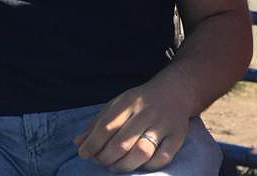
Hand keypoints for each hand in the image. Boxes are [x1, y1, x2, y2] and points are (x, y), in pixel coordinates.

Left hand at [74, 81, 191, 171]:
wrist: (176, 90)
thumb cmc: (140, 101)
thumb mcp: (117, 104)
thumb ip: (98, 123)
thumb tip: (78, 144)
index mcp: (130, 101)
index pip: (106, 126)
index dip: (92, 144)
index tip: (84, 154)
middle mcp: (147, 112)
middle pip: (122, 143)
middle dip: (105, 158)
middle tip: (100, 161)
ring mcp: (164, 125)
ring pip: (141, 152)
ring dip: (123, 165)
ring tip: (115, 166)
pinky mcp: (177, 136)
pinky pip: (162, 158)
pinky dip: (147, 166)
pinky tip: (138, 164)